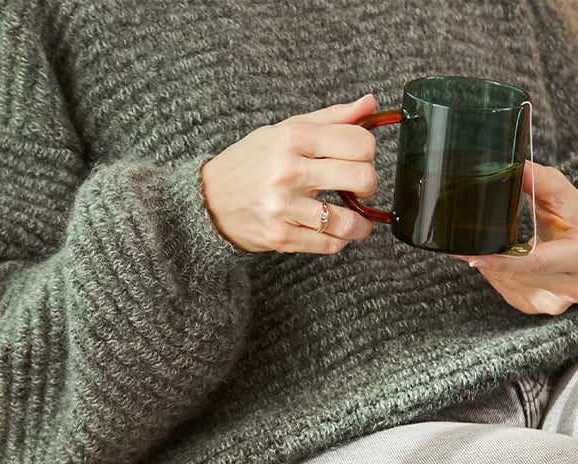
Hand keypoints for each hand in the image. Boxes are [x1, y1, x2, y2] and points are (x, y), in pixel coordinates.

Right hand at [201, 94, 378, 253]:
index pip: (359, 142)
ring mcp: (283, 207)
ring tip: (357, 221)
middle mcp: (288, 172)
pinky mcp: (279, 237)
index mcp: (293, 139)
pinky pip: (326, 244)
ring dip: (360, 224)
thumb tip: (371, 104)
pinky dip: (338, 241)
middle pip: (361, 178)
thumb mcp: (283, 132)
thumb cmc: (248, 163)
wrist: (206, 200)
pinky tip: (335, 233)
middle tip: (361, 189)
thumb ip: (329, 119)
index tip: (361, 159)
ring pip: (347, 220)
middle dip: (369, 185)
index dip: (369, 151)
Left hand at [465, 162, 577, 314]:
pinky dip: (499, 275)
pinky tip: (505, 262)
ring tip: (496, 248)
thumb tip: (517, 165)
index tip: (471, 255)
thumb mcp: (568, 200)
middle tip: (470, 243)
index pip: (534, 262)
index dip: (500, 260)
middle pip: (516, 274)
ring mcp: (555, 300)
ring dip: (493, 266)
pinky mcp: (539, 306)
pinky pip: (507, 292)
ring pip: (508, 284)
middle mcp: (570, 284)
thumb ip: (542, 183)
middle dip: (491, 258)